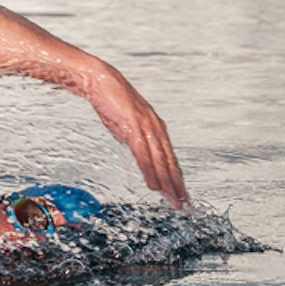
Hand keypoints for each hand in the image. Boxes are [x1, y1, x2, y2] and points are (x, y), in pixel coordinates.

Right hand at [86, 65, 190, 210]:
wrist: (99, 79)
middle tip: (185, 206)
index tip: (182, 196)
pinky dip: (150, 171)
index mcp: (156, 128)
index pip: (170, 159)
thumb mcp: (124, 126)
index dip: (177, 178)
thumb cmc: (111, 101)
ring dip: (167, 183)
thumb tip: (137, 155)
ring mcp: (147, 126)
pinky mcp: (134, 126)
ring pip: (160, 161)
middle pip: (170, 163)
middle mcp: (156, 128)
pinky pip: (143, 154)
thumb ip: (133, 141)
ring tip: (173, 201)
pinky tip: (154, 185)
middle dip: (178, 186)